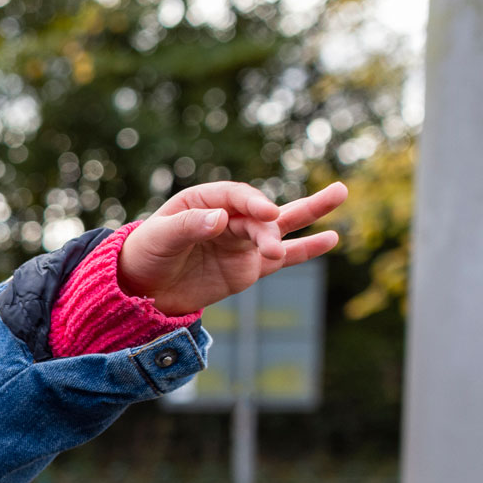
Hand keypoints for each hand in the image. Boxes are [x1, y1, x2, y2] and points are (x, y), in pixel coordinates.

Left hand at [118, 181, 348, 316]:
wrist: (143, 290)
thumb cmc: (146, 254)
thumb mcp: (160, 238)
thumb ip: (189, 226)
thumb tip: (220, 218)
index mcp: (204, 200)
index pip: (234, 196)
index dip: (250, 202)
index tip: (263, 213)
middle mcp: (229, 216)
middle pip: (259, 214)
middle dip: (269, 224)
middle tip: (271, 239)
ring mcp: (242, 242)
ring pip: (279, 226)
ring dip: (309, 212)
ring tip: (339, 193)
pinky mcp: (250, 266)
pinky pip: (283, 257)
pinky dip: (306, 249)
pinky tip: (331, 238)